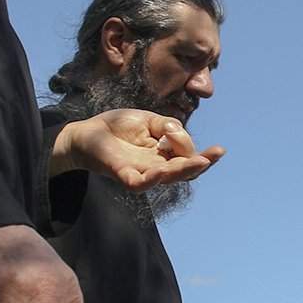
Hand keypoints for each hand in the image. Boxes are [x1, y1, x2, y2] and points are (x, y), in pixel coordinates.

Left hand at [50, 109, 224, 187]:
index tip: (201, 141)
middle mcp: (157, 167)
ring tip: (199, 162)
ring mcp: (141, 173)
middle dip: (202, 164)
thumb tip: (176, 134)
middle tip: (216, 153)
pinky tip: (161, 171)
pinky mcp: (123, 175)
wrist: (86, 132)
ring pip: (168, 178)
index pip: (188, 158)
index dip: (195, 149)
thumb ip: (168, 126)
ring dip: (184, 170)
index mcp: (165, 155)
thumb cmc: (118, 127)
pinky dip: (151, 180)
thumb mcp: (149, 120)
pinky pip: (139, 183)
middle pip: (184, 172)